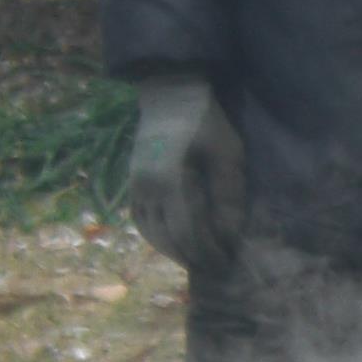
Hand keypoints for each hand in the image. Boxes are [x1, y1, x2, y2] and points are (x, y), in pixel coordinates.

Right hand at [124, 73, 247, 267]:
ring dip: (174, 251)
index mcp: (170, 179)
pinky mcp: (132, 183)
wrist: (169, 94)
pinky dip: (157, 238)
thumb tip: (229, 235)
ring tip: (198, 259)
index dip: (209, 251)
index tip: (228, 261)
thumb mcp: (227, 153)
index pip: (190, 231)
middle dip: (194, 256)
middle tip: (217, 268)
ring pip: (151, 234)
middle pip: (169, 238)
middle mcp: (147, 187)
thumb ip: (229, 195)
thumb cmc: (205, 121)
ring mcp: (135, 186)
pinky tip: (176, 243)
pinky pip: (141, 221)